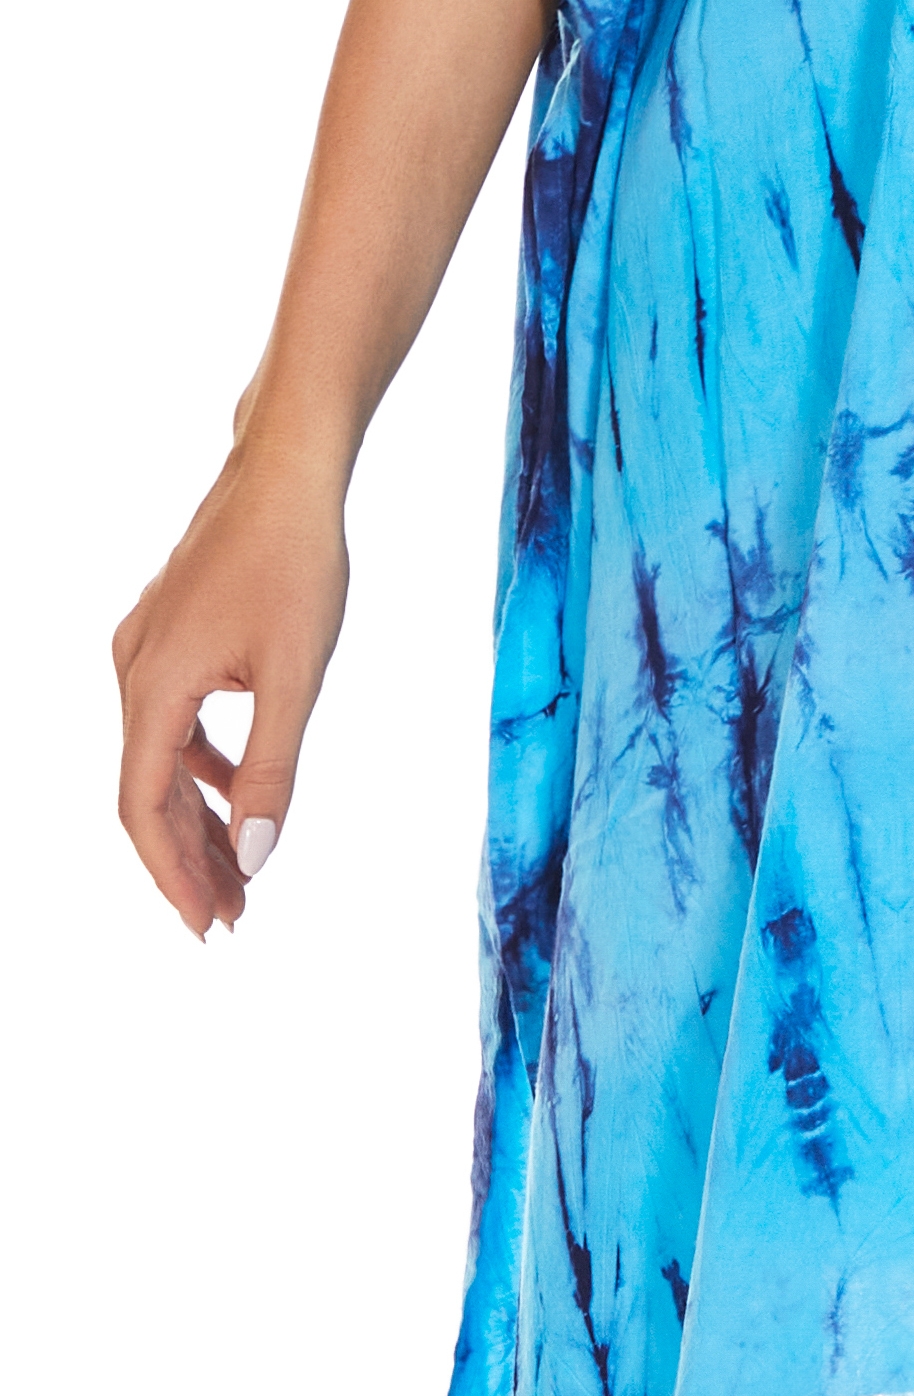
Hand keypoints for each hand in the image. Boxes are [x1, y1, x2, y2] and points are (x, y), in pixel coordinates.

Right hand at [114, 422, 350, 943]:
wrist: (287, 468)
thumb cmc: (297, 560)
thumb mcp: (295, 677)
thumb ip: (271, 772)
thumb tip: (251, 858)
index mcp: (153, 684)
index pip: (143, 806)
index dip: (171, 875)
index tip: (207, 927)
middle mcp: (133, 669)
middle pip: (145, 791)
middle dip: (188, 859)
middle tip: (233, 918)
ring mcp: (146, 649)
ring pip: (158, 758)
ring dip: (196, 817)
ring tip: (240, 872)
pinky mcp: (169, 635)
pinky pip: (172, 722)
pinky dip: (201, 768)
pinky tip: (238, 794)